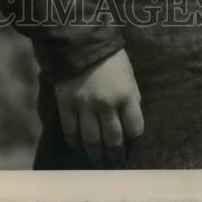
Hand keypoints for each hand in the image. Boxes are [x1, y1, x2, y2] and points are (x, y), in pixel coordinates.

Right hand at [54, 49, 143, 166]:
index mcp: (126, 94)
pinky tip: (80, 148)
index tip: (130, 145)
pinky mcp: (66, 103)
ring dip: (97, 155)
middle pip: (114, 140)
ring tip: (99, 162)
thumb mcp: (127, 75)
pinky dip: (76, 144)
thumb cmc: (108, 56)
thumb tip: (129, 121)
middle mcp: (107, 103)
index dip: (134, 141)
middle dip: (116, 156)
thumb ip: (129, 98)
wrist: (78, 38)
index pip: (135, 129)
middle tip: (115, 163)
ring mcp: (84, 104)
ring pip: (92, 140)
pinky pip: (71, 131)